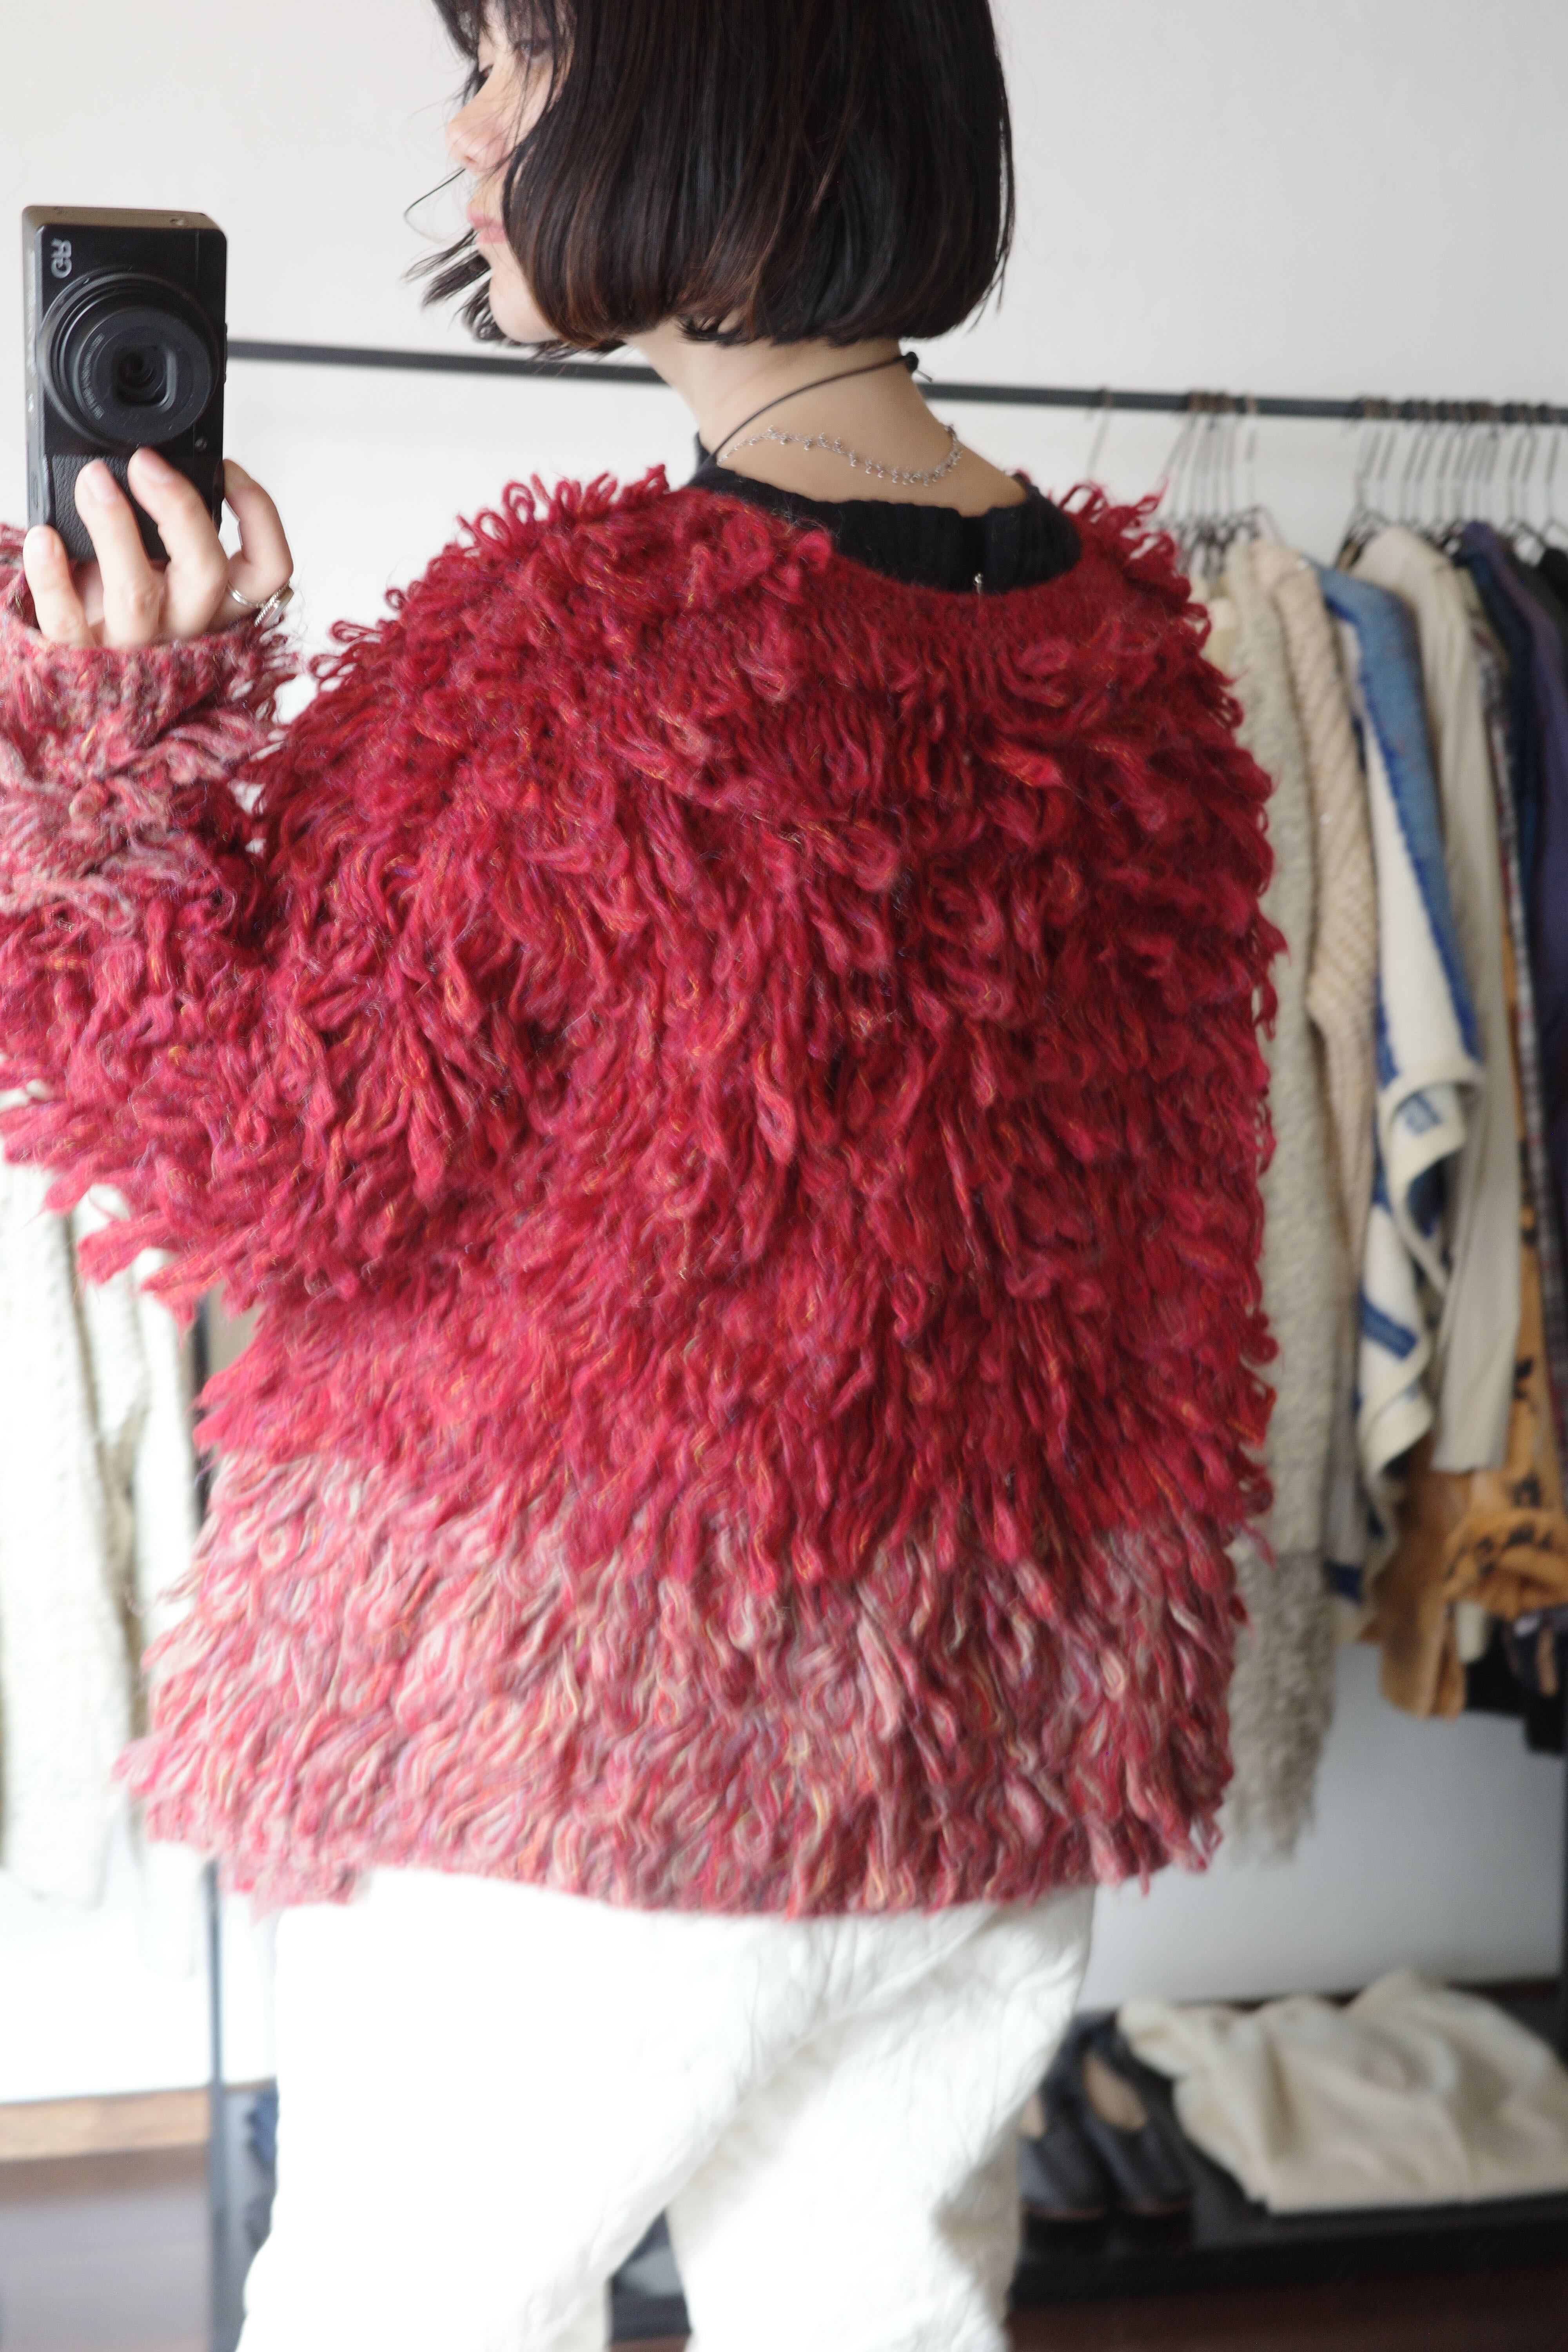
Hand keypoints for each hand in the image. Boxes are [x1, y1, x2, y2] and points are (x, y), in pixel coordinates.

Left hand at [21, 449, 291, 648]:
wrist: (77, 668)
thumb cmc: (119, 608)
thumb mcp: (160, 567)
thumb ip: (169, 532)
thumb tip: (154, 465)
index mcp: (217, 606)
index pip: (269, 570)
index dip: (259, 514)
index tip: (225, 469)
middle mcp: (187, 630)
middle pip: (208, 575)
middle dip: (179, 508)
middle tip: (146, 464)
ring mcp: (136, 649)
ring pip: (137, 595)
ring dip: (113, 527)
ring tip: (92, 482)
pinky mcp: (83, 659)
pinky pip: (68, 620)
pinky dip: (53, 574)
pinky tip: (46, 538)